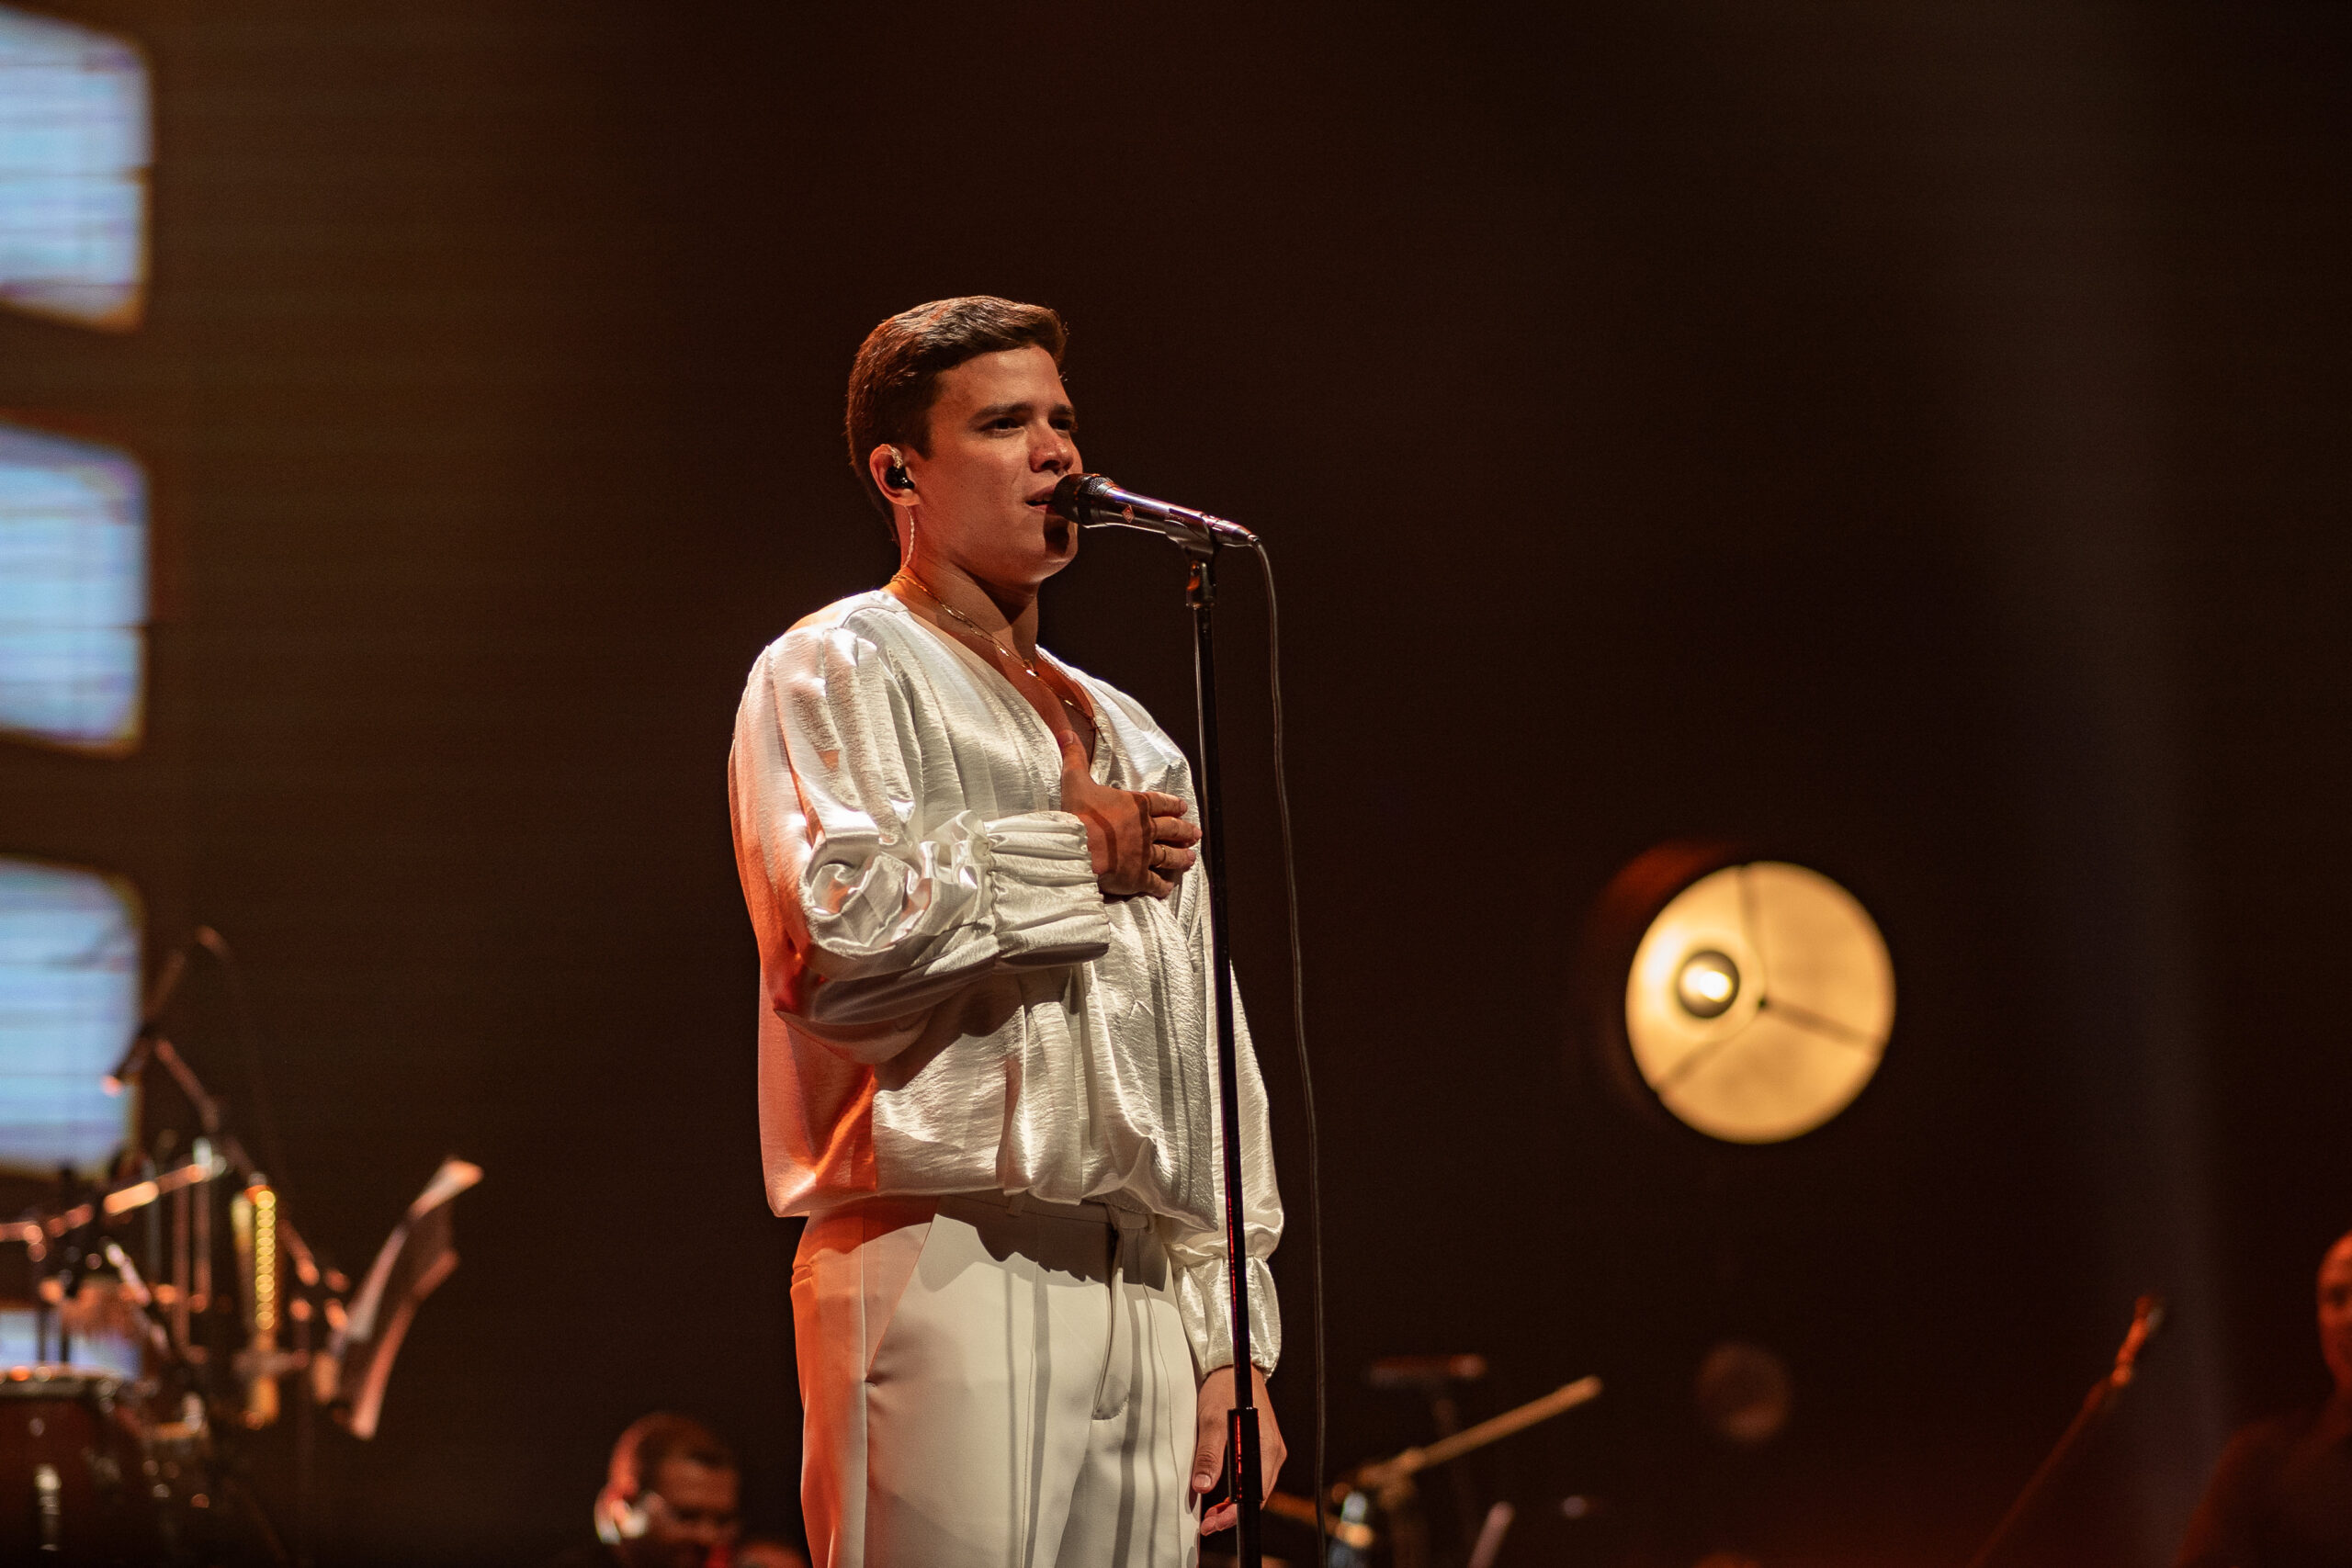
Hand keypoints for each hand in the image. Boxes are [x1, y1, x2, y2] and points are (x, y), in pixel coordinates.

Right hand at [1057, 731, 1199, 898]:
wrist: (1075, 847)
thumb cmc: (1078, 814)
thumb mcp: (1075, 779)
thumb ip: (1074, 757)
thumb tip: (1066, 732)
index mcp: (1135, 805)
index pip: (1160, 802)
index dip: (1173, 804)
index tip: (1183, 807)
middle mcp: (1146, 829)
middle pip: (1172, 829)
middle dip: (1185, 831)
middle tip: (1196, 833)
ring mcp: (1144, 854)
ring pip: (1169, 856)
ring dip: (1182, 857)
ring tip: (1191, 858)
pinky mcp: (1138, 877)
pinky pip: (1155, 883)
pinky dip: (1163, 886)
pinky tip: (1168, 887)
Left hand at [1191, 1363, 1284, 1535]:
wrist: (1235, 1367)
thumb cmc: (1225, 1390)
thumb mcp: (1211, 1421)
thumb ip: (1209, 1455)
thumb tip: (1202, 1486)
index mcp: (1266, 1447)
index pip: (1254, 1493)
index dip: (1234, 1512)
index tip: (1214, 1523)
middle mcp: (1274, 1452)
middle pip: (1257, 1495)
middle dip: (1233, 1513)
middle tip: (1208, 1524)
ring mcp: (1270, 1451)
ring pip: (1256, 1488)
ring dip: (1235, 1504)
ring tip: (1211, 1515)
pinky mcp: (1264, 1448)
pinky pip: (1254, 1477)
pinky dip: (1240, 1490)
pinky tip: (1222, 1497)